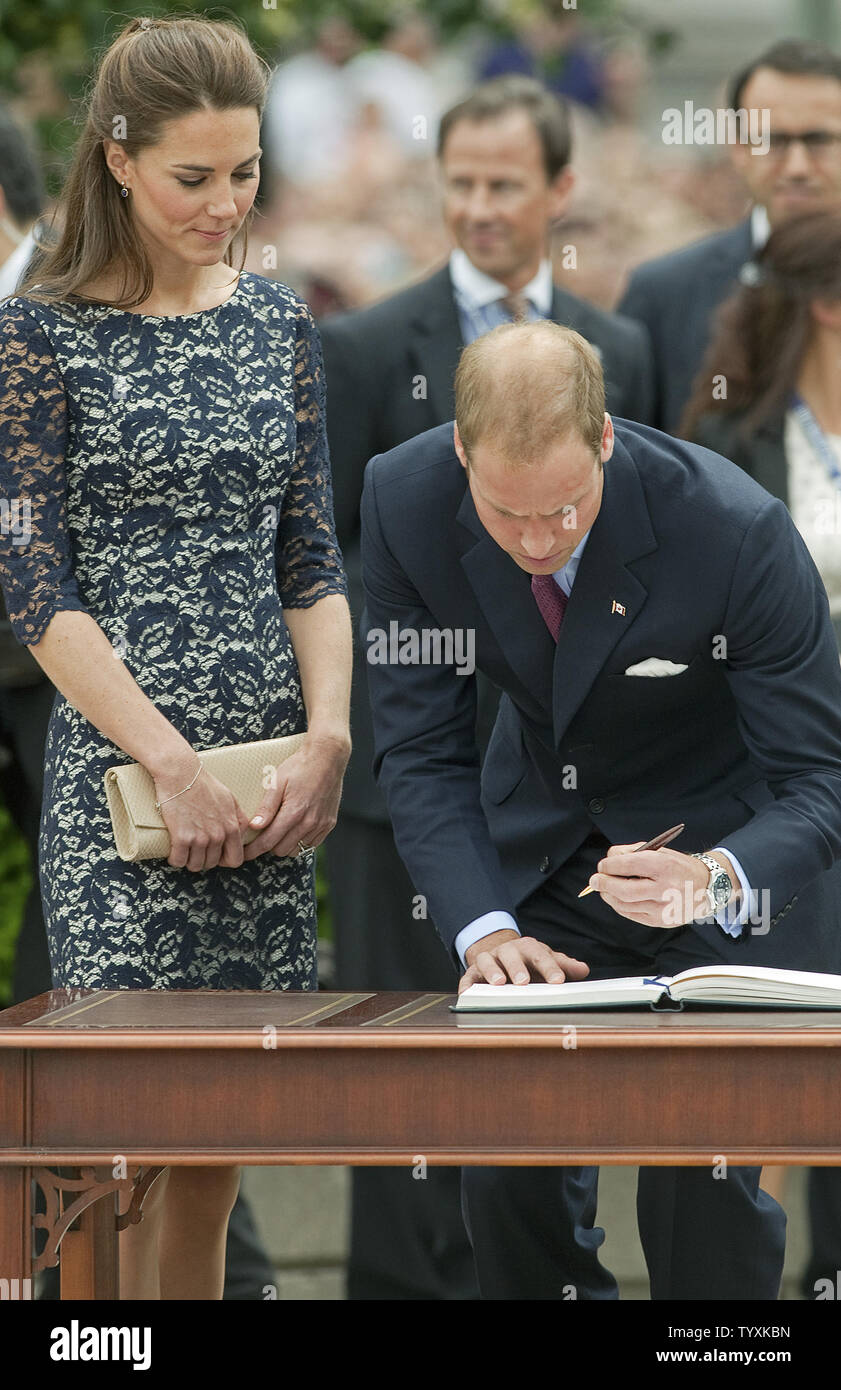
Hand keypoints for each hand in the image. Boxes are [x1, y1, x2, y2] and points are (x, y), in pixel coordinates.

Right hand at [154, 758, 251, 871]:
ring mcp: (200, 837)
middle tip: (196, 849)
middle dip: (204, 859)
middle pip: (213, 864)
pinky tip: (174, 850)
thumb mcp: (230, 799)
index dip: (225, 861)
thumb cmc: (204, 783)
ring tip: (184, 849)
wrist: (181, 773)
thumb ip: (238, 818)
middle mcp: (218, 835)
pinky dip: (175, 859)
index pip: (235, 860)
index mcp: (232, 827)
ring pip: (196, 865)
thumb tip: (243, 832)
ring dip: (189, 860)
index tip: (216, 855)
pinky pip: (179, 861)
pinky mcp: (181, 837)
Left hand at [242, 731, 349, 860]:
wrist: (327, 757)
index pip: (268, 841)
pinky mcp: (329, 824)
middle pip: (281, 849)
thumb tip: (254, 827)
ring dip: (285, 844)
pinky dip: (301, 841)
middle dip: (268, 846)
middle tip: (261, 836)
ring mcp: (321, 825)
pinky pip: (311, 844)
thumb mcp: (277, 782)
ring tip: (279, 831)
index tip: (244, 854)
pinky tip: (295, 828)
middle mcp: (309, 822)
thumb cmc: (299, 767)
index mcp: (294, 812)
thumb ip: (266, 807)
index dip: (254, 850)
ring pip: (297, 849)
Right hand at [459, 928, 588, 993]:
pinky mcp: (472, 972)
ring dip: (492, 972)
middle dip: (517, 968)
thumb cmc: (528, 962)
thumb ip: (563, 965)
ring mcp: (489, 960)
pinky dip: (466, 984)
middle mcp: (507, 951)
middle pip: (511, 955)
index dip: (550, 968)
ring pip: (487, 962)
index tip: (558, 982)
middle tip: (524, 982)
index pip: (540, 955)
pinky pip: (467, 977)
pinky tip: (467, 993)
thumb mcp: (546, 960)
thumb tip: (583, 970)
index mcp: (528, 948)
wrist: (501, 954)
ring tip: (498, 984)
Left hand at [585, 841, 711, 927]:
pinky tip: (617, 898)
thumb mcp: (660, 851)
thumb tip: (608, 860)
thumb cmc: (678, 866)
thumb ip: (633, 852)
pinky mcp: (660, 921)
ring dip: (608, 896)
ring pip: (624, 904)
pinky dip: (619, 906)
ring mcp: (662, 908)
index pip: (627, 865)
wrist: (707, 887)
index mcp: (663, 866)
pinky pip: (631, 914)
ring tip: (604, 889)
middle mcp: (664, 888)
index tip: (602, 865)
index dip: (609, 865)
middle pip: (622, 889)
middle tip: (594, 880)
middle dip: (603, 884)